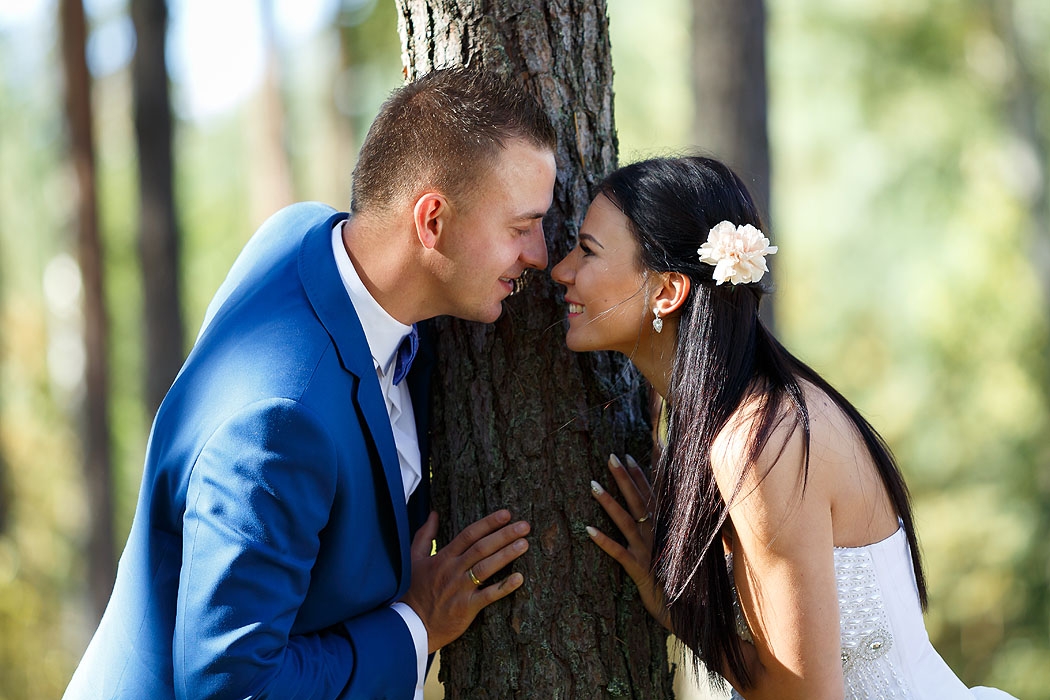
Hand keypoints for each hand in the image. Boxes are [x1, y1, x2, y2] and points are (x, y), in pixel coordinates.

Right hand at [401, 509, 529, 652]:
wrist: (409, 625)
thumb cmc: (413, 591)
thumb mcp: (414, 559)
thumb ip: (425, 535)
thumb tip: (433, 513)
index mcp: (443, 557)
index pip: (469, 535)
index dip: (488, 523)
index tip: (506, 514)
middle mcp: (453, 570)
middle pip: (481, 548)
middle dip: (504, 535)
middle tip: (524, 525)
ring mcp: (460, 589)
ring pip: (486, 567)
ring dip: (506, 555)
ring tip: (524, 544)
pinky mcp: (466, 607)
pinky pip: (488, 595)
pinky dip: (504, 586)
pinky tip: (519, 578)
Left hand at [587, 454, 670, 629]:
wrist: (691, 613)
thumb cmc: (682, 583)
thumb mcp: (680, 553)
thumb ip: (675, 532)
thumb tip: (667, 516)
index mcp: (666, 529)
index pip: (652, 495)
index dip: (640, 474)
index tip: (626, 455)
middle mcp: (658, 536)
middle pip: (639, 501)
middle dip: (624, 478)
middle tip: (610, 456)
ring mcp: (648, 552)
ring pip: (626, 522)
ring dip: (609, 502)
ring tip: (592, 486)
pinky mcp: (640, 571)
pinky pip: (619, 554)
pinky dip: (604, 542)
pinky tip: (588, 530)